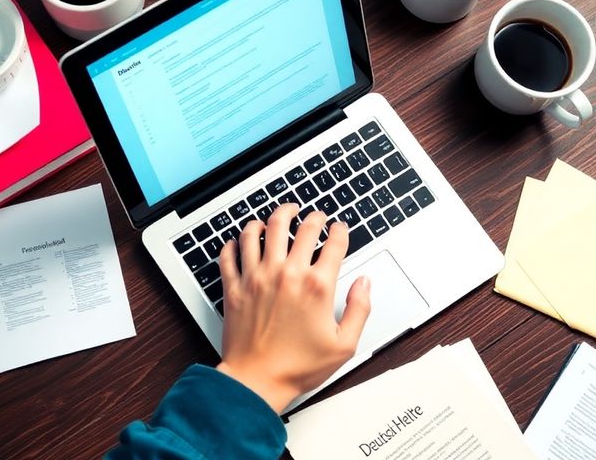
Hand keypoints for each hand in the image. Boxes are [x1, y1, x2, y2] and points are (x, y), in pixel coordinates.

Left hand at [215, 203, 370, 412]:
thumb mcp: (343, 344)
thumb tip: (365, 284)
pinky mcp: (235, 287)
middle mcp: (286, 274)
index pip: (333, 243)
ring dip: (273, 217)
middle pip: (301, 228)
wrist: (256, 381)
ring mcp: (257, 278)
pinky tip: (240, 239)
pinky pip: (230, 254)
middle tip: (314, 215)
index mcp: (316, 286)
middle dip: (312, 216)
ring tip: (280, 214)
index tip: (339, 228)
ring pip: (261, 230)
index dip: (340, 230)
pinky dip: (235, 241)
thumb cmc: (296, 367)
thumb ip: (359, 309)